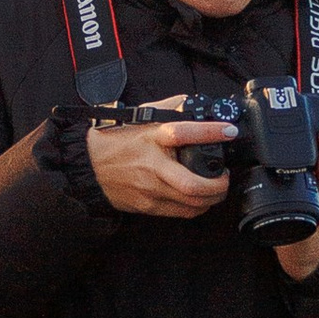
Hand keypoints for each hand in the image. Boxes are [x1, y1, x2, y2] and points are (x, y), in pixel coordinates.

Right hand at [86, 112, 237, 220]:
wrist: (89, 167)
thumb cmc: (116, 141)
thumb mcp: (141, 118)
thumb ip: (168, 109)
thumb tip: (193, 104)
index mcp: (152, 138)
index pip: (184, 133)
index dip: (210, 132)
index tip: (229, 131)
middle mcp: (153, 166)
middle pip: (192, 185)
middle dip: (218, 185)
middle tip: (225, 176)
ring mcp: (150, 189)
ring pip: (191, 203)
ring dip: (212, 198)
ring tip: (216, 187)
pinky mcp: (148, 206)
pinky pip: (182, 212)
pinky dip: (198, 206)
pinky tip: (201, 198)